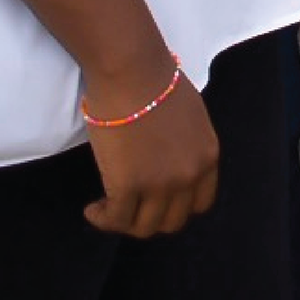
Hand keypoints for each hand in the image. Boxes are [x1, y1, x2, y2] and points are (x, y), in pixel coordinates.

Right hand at [81, 63, 219, 236]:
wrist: (132, 71)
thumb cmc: (154, 81)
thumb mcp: (190, 117)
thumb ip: (186, 145)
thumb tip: (169, 158)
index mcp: (207, 156)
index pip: (201, 204)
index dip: (177, 207)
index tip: (158, 201)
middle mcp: (189, 176)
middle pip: (173, 221)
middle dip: (151, 217)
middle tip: (130, 206)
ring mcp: (160, 184)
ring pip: (144, 227)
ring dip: (124, 222)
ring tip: (106, 207)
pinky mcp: (128, 186)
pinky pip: (116, 220)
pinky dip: (102, 219)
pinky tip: (93, 209)